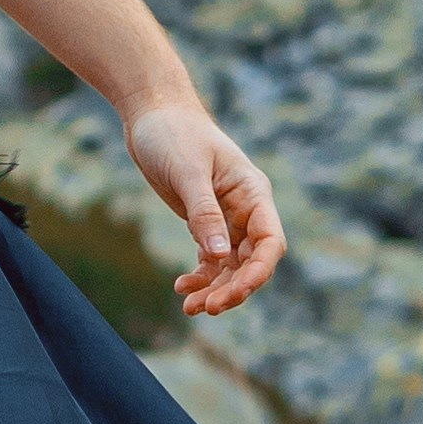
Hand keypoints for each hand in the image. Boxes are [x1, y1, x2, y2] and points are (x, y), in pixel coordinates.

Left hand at [125, 94, 279, 317]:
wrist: (152, 114)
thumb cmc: (173, 133)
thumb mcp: (187, 172)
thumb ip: (203, 213)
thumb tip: (218, 256)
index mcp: (252, 193)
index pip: (269, 242)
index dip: (258, 273)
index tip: (235, 294)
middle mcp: (246, 209)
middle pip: (252, 261)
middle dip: (233, 288)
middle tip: (205, 309)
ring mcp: (227, 218)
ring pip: (231, 266)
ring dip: (215, 289)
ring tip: (190, 308)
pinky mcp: (205, 222)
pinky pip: (211, 259)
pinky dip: (201, 277)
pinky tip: (182, 288)